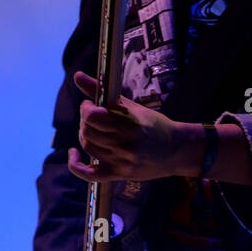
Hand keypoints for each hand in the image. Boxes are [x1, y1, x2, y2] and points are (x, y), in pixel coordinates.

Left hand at [69, 71, 202, 183]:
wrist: (177, 150)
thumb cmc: (154, 125)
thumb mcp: (131, 106)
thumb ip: (101, 91)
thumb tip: (76, 76)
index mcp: (128, 124)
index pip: (91, 117)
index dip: (85, 109)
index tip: (90, 105)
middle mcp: (124, 144)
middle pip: (87, 132)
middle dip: (85, 121)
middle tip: (93, 117)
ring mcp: (122, 161)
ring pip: (89, 147)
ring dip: (85, 136)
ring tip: (94, 130)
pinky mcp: (120, 174)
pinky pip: (90, 174)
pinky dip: (76, 165)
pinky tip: (74, 154)